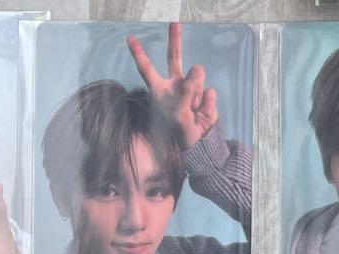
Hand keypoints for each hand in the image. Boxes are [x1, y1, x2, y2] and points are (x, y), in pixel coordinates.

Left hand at [127, 22, 217, 149]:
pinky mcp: (206, 94)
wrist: (200, 146)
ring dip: (196, 96)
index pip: (147, 70)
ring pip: (197, 78)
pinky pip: (209, 92)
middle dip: (174, 40)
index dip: (140, 54)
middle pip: (174, 58)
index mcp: (160, 92)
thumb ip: (185, 91)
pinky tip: (202, 114)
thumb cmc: (180, 135)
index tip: (130, 39)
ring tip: (192, 112)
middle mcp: (174, 86)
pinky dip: (207, 104)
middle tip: (174, 22)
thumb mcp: (178, 116)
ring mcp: (191, 88)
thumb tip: (196, 68)